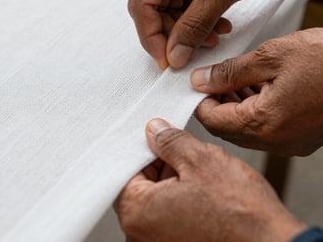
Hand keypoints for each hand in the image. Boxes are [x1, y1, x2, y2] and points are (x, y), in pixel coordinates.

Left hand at [115, 119, 304, 241]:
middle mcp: (141, 234)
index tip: (154, 136)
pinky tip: (199, 186)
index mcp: (138, 213)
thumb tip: (154, 131)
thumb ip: (169, 141)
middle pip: (138, 184)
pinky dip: (178, 195)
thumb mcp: (201, 160)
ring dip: (170, 178)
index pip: (123, 170)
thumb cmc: (239, 213)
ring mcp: (159, 241)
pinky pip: (167, 213)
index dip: (142, 148)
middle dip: (158, 162)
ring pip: (154, 197)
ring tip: (196, 170)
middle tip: (179, 149)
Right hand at [128, 0, 292, 68]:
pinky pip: (187, 8)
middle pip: (155, 10)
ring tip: (212, 39)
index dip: (151, 36)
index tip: (164, 59)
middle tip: (186, 53)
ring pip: (172, 12)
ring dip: (189, 31)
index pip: (142, 3)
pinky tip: (218, 27)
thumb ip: (194, 26)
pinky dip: (200, 22)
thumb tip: (175, 54)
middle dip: (174, 34)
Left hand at [191, 28, 322, 155]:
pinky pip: (264, 128)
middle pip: (226, 128)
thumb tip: (200, 80)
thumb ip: (229, 72)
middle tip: (214, 77)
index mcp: (263, 124)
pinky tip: (254, 87)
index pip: (211, 121)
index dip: (198, 101)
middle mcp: (275, 141)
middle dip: (215, 103)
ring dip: (233, 105)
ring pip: (244, 128)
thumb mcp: (270, 56)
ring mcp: (290, 142)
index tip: (196, 83)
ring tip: (233, 78)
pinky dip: (252, 109)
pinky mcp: (301, 136)